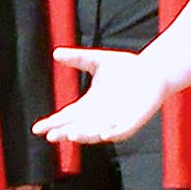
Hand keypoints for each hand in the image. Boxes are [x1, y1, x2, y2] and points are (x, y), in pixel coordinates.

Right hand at [34, 46, 163, 146]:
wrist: (154, 71)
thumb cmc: (126, 67)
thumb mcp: (97, 61)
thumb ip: (78, 58)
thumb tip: (56, 53)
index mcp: (89, 105)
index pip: (67, 117)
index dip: (52, 123)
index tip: (37, 129)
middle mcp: (100, 117)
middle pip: (77, 128)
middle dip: (64, 133)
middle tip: (50, 136)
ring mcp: (116, 122)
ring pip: (96, 133)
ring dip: (84, 135)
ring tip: (71, 135)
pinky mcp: (132, 122)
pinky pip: (121, 131)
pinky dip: (112, 134)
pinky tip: (103, 134)